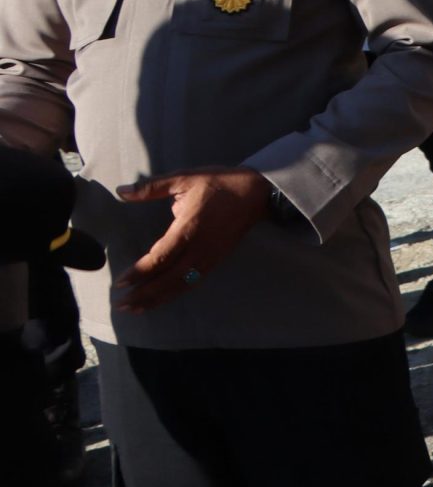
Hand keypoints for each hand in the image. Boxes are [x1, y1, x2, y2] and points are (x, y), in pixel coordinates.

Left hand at [114, 168, 270, 311]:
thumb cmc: (219, 183)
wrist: (257, 192)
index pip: (161, 258)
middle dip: (145, 294)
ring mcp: (210, 257)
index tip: (120, 282)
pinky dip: (176, 293)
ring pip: (182, 285)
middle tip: (122, 305)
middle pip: (169, 279)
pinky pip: (193, 282)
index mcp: (189, 228)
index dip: (140, 273)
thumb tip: (122, 190)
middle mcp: (200, 248)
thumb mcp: (185, 178)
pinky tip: (163, 298)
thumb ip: (152, 187)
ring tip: (137, 308)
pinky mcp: (216, 260)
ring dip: (158, 298)